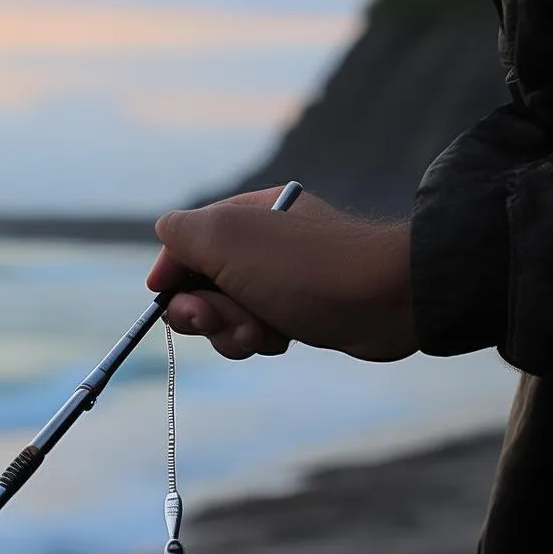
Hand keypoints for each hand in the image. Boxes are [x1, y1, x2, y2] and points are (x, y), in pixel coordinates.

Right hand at [146, 187, 417, 361]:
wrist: (385, 300)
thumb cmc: (300, 266)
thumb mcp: (225, 235)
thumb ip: (180, 233)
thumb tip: (167, 241)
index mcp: (242, 214)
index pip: (183, 244)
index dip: (170, 277)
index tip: (169, 301)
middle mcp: (259, 242)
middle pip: (200, 284)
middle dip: (202, 311)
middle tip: (217, 320)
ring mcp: (281, 278)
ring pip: (228, 314)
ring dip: (232, 330)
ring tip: (259, 331)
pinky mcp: (302, 310)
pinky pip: (259, 329)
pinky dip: (262, 339)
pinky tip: (283, 338)